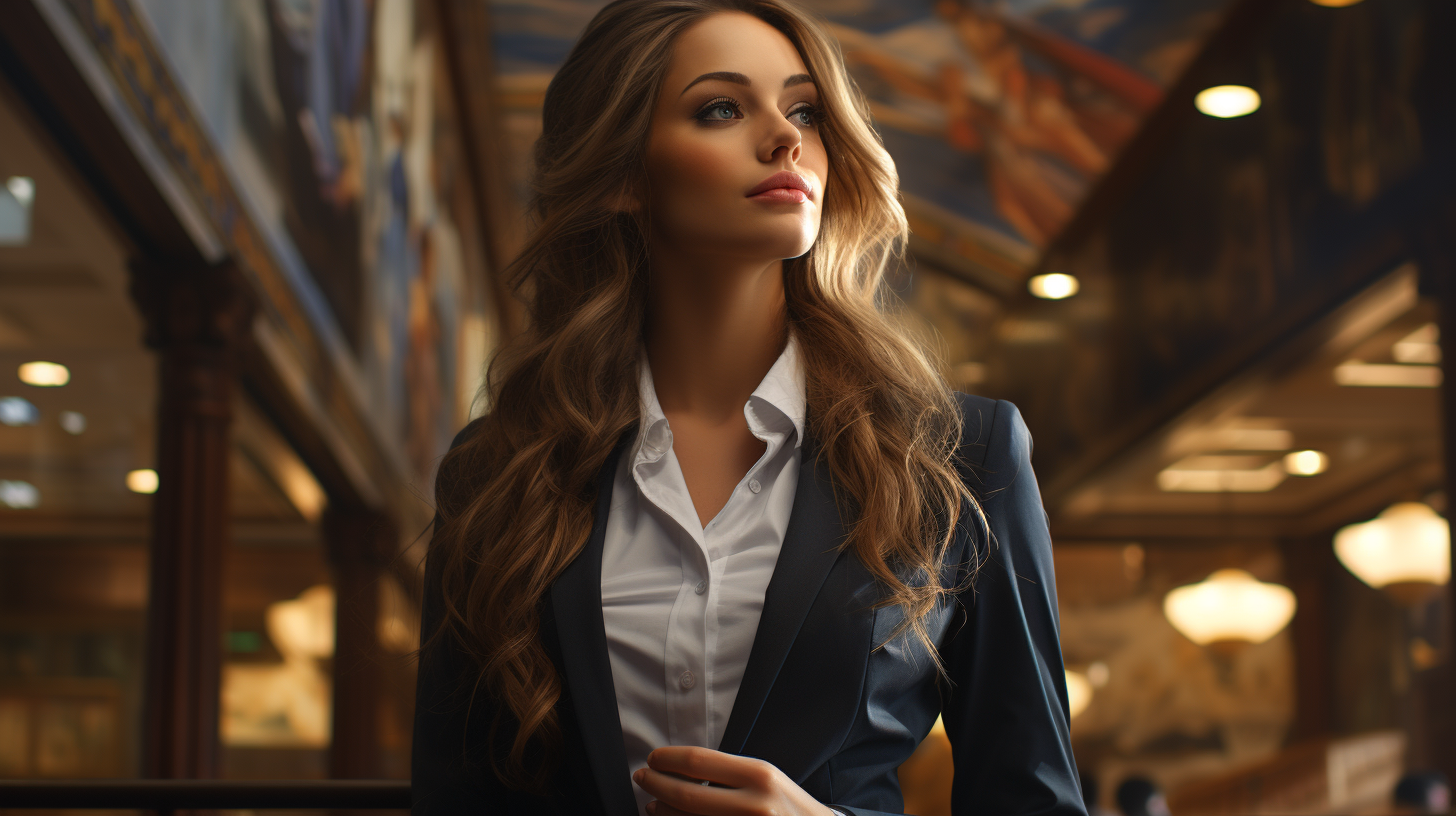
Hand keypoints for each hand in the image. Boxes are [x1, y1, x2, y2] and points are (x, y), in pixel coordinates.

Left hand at [632, 746, 836, 815]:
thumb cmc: (787, 807)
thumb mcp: (766, 779)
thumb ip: (728, 773)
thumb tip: (679, 768)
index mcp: (759, 775)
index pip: (698, 761)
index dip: (667, 759)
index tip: (653, 759)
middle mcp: (753, 803)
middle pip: (685, 793)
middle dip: (656, 784)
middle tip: (642, 778)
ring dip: (662, 811)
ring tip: (653, 804)